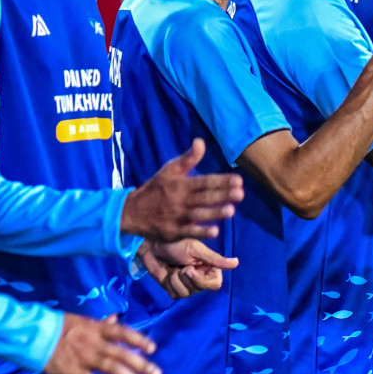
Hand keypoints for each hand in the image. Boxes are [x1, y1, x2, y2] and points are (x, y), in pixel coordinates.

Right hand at [44, 314, 160, 373]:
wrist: (34, 336)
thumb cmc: (59, 327)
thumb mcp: (82, 320)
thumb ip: (100, 323)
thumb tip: (115, 319)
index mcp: (97, 328)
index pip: (123, 333)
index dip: (139, 340)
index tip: (153, 348)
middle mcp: (95, 343)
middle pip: (123, 354)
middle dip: (142, 364)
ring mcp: (85, 358)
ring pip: (112, 369)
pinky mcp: (73, 373)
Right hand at [120, 139, 242, 241]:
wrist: (132, 211)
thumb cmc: (156, 189)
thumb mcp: (170, 170)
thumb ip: (188, 158)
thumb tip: (201, 141)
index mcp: (181, 184)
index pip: (205, 181)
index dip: (221, 181)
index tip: (239, 180)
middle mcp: (180, 199)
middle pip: (204, 197)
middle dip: (222, 195)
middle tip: (240, 194)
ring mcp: (177, 216)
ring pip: (198, 214)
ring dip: (214, 213)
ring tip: (231, 211)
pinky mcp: (173, 231)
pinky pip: (189, 232)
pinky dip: (201, 232)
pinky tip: (215, 231)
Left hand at [139, 239, 238, 297]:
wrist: (153, 245)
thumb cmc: (176, 243)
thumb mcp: (196, 250)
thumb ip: (215, 259)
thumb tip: (236, 263)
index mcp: (209, 267)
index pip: (215, 284)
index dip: (202, 280)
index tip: (191, 269)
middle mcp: (200, 277)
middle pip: (200, 289)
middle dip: (187, 277)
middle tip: (181, 265)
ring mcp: (186, 284)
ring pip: (186, 293)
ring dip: (176, 279)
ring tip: (174, 267)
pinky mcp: (173, 288)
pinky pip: (174, 295)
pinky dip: (169, 283)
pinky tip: (167, 273)